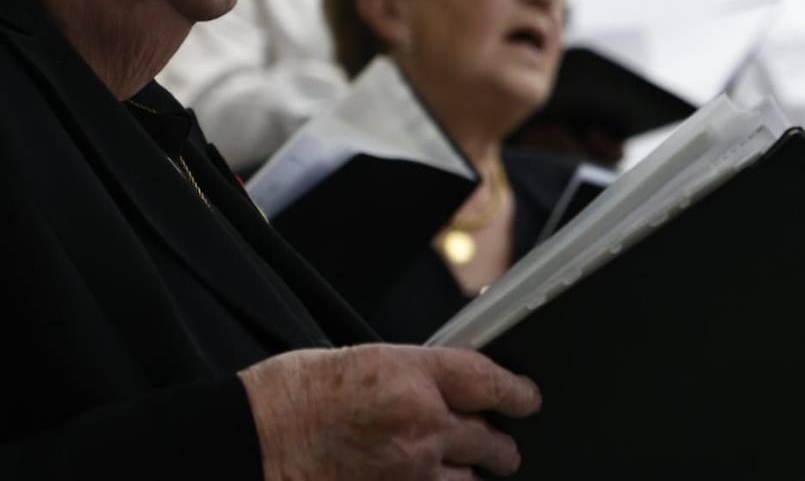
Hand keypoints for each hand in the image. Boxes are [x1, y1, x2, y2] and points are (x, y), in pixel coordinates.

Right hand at [240, 344, 541, 480]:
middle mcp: (421, 424)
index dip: (520, 394)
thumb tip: (455, 393)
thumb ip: (419, 378)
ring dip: (467, 478)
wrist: (249, 440)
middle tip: (502, 449)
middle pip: (489, 439)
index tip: (530, 400)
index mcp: (414, 374)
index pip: (492, 382)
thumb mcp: (367, 360)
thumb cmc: (294, 395)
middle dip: (499, 446)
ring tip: (465, 473)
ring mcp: (408, 473)